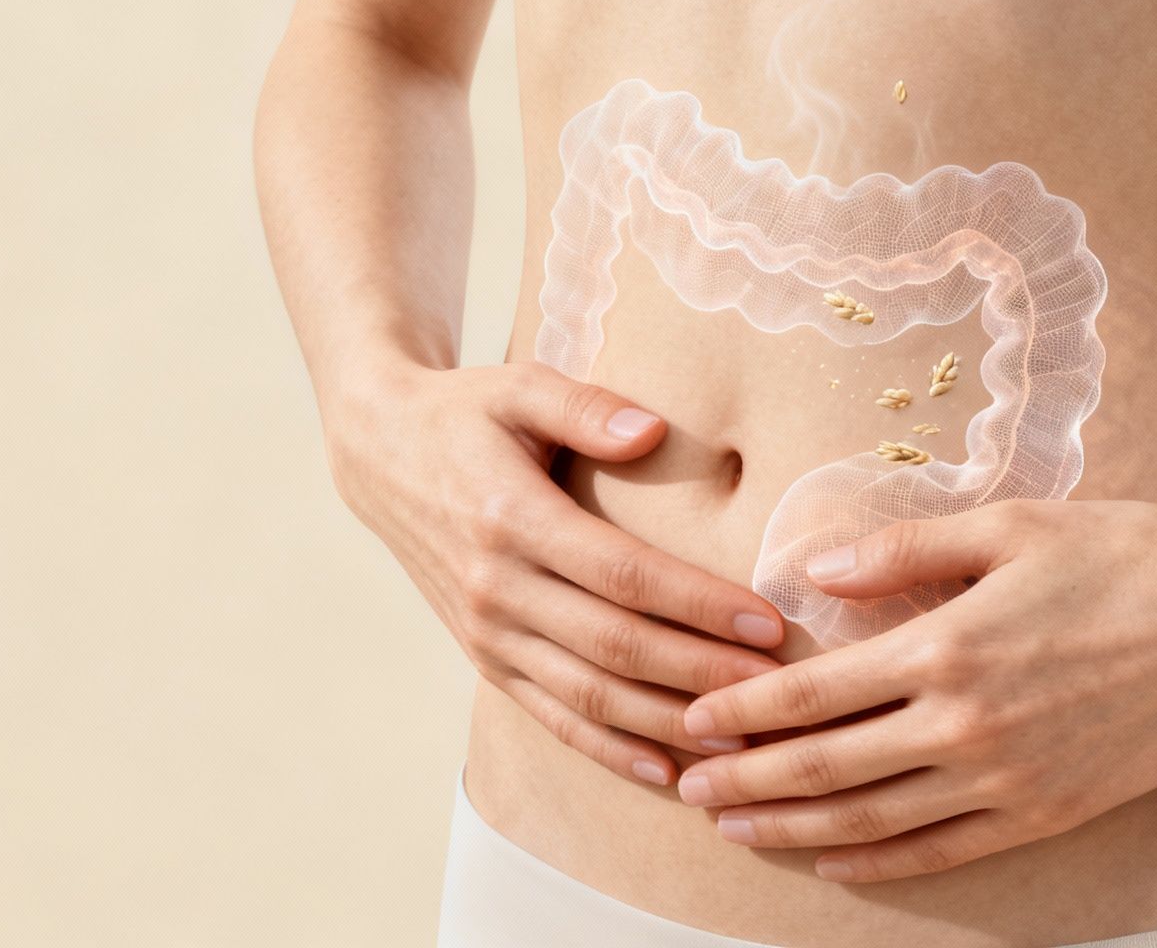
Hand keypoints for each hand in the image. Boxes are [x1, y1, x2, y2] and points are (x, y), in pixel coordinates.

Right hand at [324, 354, 787, 786]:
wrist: (379, 455)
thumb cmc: (466, 413)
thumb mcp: (518, 385)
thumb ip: (585, 405)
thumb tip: (651, 432)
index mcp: (512, 518)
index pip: (623, 574)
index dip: (698, 603)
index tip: (766, 622)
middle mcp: (496, 587)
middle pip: (616, 647)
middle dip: (702, 673)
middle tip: (777, 689)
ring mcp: (486, 633)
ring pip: (589, 696)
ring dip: (667, 724)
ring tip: (742, 741)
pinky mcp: (484, 658)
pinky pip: (554, 716)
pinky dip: (611, 750)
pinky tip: (668, 772)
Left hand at [674, 497, 1156, 881]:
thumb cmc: (1127, 555)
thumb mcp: (1007, 526)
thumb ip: (901, 552)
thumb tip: (813, 570)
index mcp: (947, 647)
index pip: (815, 694)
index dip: (744, 712)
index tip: (693, 720)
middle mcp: (967, 724)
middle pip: (829, 768)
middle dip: (748, 782)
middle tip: (688, 789)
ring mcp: (1010, 778)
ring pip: (877, 821)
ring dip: (798, 830)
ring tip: (741, 831)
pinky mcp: (1052, 810)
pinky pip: (949, 850)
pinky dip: (885, 864)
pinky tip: (840, 865)